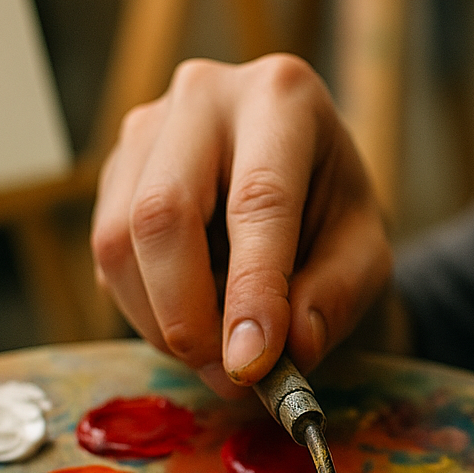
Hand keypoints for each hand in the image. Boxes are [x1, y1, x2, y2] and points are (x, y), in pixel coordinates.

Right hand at [92, 55, 391, 397]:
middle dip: (189, 314)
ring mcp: (145, 128)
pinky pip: (107, 257)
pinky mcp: (114, 171)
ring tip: (220, 359)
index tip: (251, 365)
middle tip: (229, 377)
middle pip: (164, 213)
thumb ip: (336, 298)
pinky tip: (194, 320)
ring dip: (163, 322)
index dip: (252, 290)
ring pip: (119, 241)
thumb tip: (287, 349)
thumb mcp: (365, 254)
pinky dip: (146, 310)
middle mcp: (203, 95)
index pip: (258, 201)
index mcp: (282, 97)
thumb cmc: (335, 214)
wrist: (300, 180)